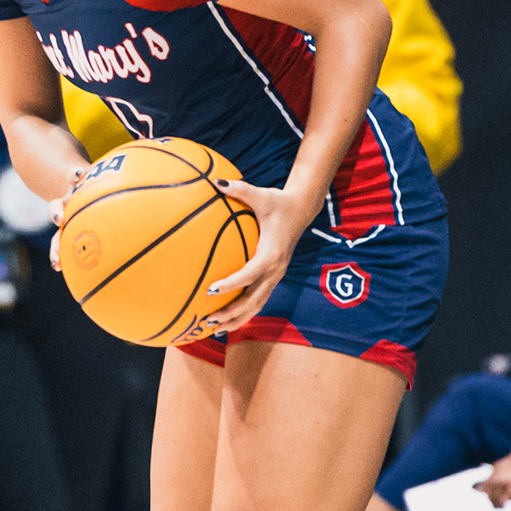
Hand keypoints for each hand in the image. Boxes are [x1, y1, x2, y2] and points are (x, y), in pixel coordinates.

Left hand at [189, 176, 314, 336]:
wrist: (302, 210)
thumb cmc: (277, 202)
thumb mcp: (260, 194)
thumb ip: (239, 189)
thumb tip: (215, 182)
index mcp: (271, 253)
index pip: (249, 274)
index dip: (231, 284)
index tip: (211, 290)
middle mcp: (275, 270)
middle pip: (253, 300)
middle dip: (231, 312)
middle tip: (208, 319)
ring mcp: (275, 277)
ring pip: (256, 306)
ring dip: (236, 319)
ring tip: (213, 328)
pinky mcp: (274, 278)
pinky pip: (258, 300)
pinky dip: (242, 311)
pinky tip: (224, 317)